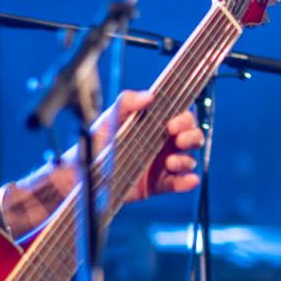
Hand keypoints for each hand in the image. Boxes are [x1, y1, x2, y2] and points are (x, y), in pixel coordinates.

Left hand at [85, 90, 204, 202]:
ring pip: (189, 160)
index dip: (185, 119)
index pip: (182, 117)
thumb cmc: (100, 140)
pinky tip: (188, 180)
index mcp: (157, 125)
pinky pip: (180, 183)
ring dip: (186, 160)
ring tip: (170, 162)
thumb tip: (149, 96)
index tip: (174, 122)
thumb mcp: (111, 117)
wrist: (87, 170)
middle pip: (193, 137)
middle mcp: (164, 143)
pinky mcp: (159, 184)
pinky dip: (187, 182)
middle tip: (178, 138)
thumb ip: (127, 101)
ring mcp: (164, 164)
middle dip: (192, 136)